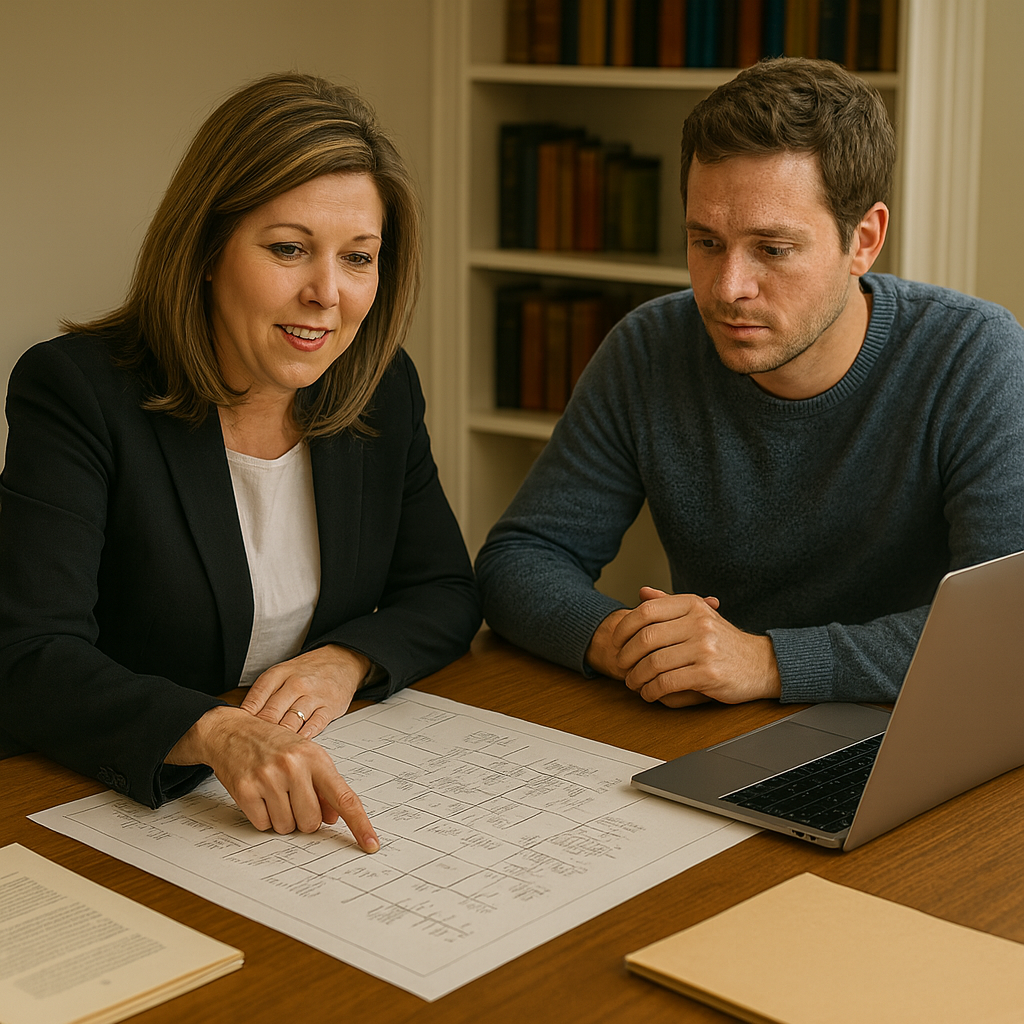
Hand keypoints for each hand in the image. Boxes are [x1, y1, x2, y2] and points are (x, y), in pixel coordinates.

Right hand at [167, 706, 379, 849]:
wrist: (233, 731)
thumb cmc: (275, 744)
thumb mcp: (307, 756)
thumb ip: (325, 787)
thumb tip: (335, 818)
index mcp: (315, 757)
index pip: (344, 797)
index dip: (359, 824)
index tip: (371, 844)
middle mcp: (293, 766)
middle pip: (311, 822)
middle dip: (304, 818)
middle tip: (293, 796)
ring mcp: (268, 778)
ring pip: (287, 827)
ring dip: (282, 818)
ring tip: (274, 792)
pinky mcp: (245, 790)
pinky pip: (263, 825)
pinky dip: (263, 817)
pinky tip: (259, 795)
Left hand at [239, 644, 371, 738]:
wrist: (341, 661)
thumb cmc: (307, 671)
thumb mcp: (281, 674)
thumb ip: (262, 695)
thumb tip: (241, 721)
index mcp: (278, 674)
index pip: (255, 700)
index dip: (244, 721)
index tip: (238, 735)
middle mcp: (296, 684)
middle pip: (271, 714)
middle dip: (259, 735)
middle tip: (250, 750)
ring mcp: (314, 696)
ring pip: (291, 722)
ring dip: (279, 740)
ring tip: (269, 754)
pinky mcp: (330, 708)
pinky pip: (313, 726)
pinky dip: (302, 738)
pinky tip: (294, 746)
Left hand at [586, 587, 780, 705]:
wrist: (761, 663)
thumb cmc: (723, 641)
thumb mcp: (699, 615)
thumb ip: (670, 604)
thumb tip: (642, 592)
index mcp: (693, 605)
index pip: (646, 611)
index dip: (624, 627)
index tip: (616, 641)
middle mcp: (699, 623)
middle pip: (645, 638)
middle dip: (626, 655)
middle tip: (620, 665)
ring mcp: (705, 649)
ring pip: (653, 663)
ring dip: (636, 677)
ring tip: (633, 682)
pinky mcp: (708, 675)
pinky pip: (667, 683)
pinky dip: (651, 691)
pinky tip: (649, 693)